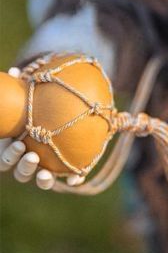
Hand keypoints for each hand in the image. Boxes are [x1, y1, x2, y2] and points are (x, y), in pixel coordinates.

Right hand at [0, 67, 84, 189]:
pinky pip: (66, 177)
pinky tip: (76, 178)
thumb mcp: (28, 98)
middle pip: (20, 171)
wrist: (57, 114)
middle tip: (32, 156)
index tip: (18, 143)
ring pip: (40, 178)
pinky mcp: (62, 168)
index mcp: (13, 146)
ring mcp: (44, 166)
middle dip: (24, 167)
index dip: (9, 156)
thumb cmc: (36, 106)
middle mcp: (26, 159)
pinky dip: (70, 179)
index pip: (4, 159)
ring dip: (42, 178)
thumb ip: (21, 90)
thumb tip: (15, 72)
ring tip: (46, 173)